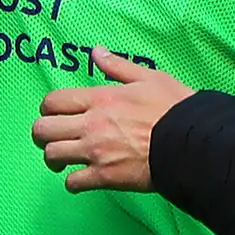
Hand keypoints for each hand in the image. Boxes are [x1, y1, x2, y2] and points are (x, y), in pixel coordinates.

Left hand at [32, 48, 190, 192]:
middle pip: (42, 130)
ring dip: (55, 158)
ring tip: (65, 159)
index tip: (55, 114)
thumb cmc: (174, 108)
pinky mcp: (104, 177)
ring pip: (52, 156)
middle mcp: (91, 125)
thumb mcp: (149, 77)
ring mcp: (95, 153)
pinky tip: (82, 177)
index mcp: (100, 99)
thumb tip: (96, 52)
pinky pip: (72, 183)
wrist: (192, 141)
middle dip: (42, 134)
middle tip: (54, 137)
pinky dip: (73, 181)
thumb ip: (118, 65)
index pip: (53, 102)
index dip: (48, 108)